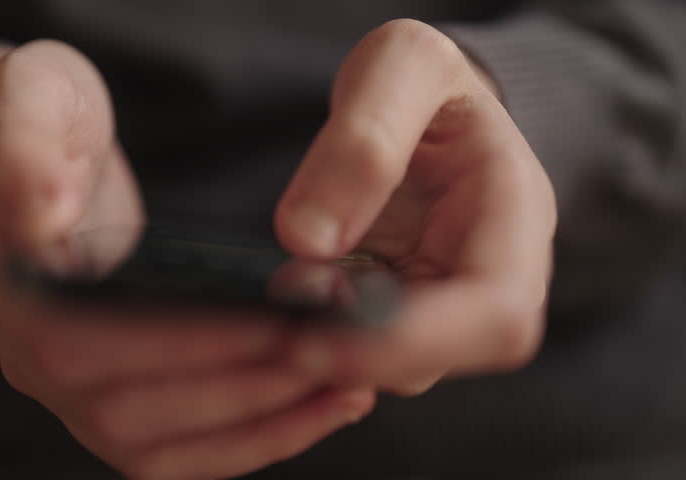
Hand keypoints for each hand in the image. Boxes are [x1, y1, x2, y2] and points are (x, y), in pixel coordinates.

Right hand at [0, 40, 373, 479]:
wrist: (36, 144)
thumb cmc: (39, 110)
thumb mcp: (29, 93)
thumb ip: (24, 145)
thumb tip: (41, 219)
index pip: (83, 339)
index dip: (181, 342)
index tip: (277, 321)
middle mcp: (15, 348)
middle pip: (122, 407)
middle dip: (236, 386)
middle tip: (329, 352)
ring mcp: (54, 381)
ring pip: (148, 443)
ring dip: (252, 424)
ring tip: (341, 386)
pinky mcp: (97, 390)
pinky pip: (164, 448)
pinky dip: (241, 441)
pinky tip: (310, 409)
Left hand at [275, 20, 556, 394]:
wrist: (420, 104)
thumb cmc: (420, 78)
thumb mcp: (402, 66)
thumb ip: (363, 140)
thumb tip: (307, 239)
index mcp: (514, 213)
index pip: (496, 308)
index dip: (414, 339)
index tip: (323, 336)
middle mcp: (490, 273)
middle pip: (446, 355)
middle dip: (358, 357)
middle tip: (277, 336)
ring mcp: (446, 300)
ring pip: (397, 366)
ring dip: (329, 354)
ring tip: (271, 318)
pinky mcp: (401, 312)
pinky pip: (363, 350)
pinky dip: (317, 343)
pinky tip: (277, 316)